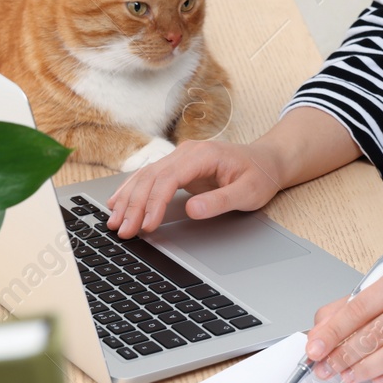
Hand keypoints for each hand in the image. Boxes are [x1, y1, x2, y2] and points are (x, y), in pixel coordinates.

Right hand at [105, 139, 283, 236]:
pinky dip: (133, 190)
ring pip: (146, 176)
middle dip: (135, 204)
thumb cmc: (260, 175)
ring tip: (114, 221)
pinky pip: (150, 177)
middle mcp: (187, 152)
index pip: (169, 178)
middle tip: (123, 230)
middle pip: (152, 177)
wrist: (267, 161)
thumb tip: (191, 210)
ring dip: (128, 198)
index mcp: (203, 155)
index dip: (154, 202)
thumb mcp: (248, 192)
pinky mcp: (178, 167)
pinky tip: (118, 202)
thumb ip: (220, 201)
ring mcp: (181, 157)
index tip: (147, 225)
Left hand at [301, 259, 382, 382]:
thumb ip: (341, 312)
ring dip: (365, 369)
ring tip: (346, 375)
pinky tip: (375, 379)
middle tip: (326, 367)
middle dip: (345, 354)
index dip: (333, 331)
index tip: (315, 348)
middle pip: (377, 332)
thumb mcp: (375, 295)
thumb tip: (318, 337)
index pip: (360, 308)